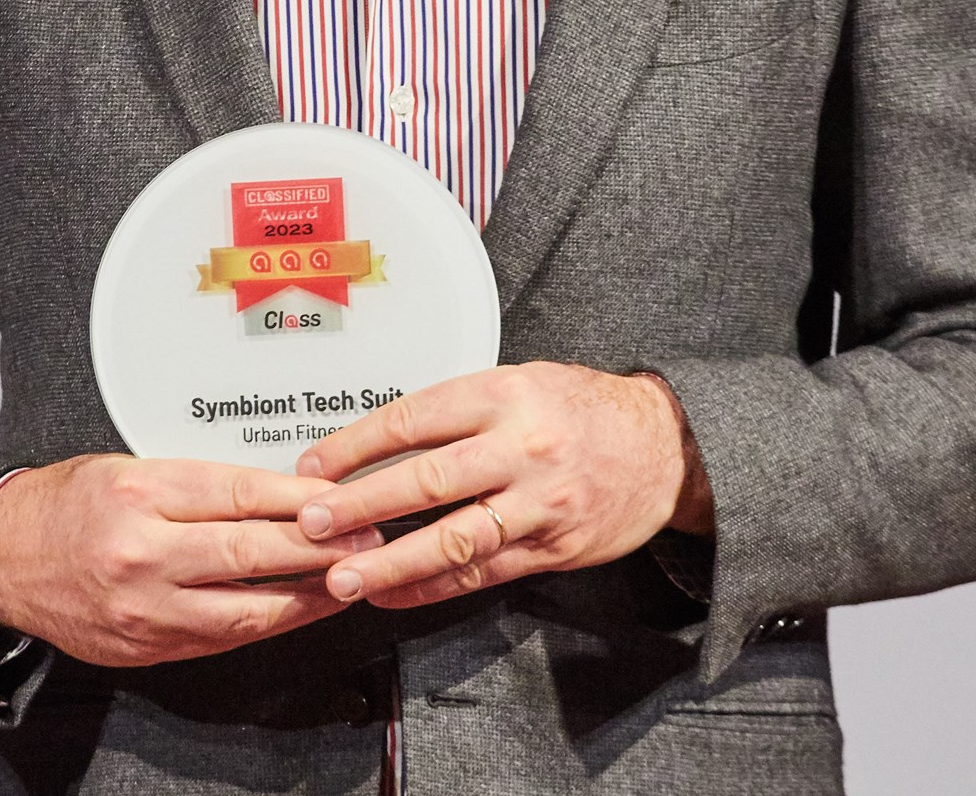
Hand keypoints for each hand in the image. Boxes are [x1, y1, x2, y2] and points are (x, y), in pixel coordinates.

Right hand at [0, 454, 382, 665]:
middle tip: (367, 538)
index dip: (298, 499)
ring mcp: (144, 608)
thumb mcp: (129, 467)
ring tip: (348, 580)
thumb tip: (275, 489)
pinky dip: (268, 622)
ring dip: (307, 595)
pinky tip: (298, 608)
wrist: (2, 557)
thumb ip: (198, 482)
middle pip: (250, 550)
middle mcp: (142, 553)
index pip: (238, 493)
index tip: (340, 498)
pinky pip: (223, 637)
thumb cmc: (67, 504)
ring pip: (246, 606)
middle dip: (318, 547)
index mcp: (138, 493)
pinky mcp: (146, 646)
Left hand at [291, 362, 712, 609]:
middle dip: (359, 506)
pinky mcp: (553, 548)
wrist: (666, 446)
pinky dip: (432, 587)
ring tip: (342, 577)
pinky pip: (483, 573)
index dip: (356, 446)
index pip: (414, 420)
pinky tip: (393, 594)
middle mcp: (520, 447)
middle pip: (425, 480)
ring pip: (453, 538)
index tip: (314, 466)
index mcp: (505, 394)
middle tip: (309, 523)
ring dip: (390, 563)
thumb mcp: (522, 381)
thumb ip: (461, 409)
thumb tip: (381, 440)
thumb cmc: (581, 408)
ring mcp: (539, 503)